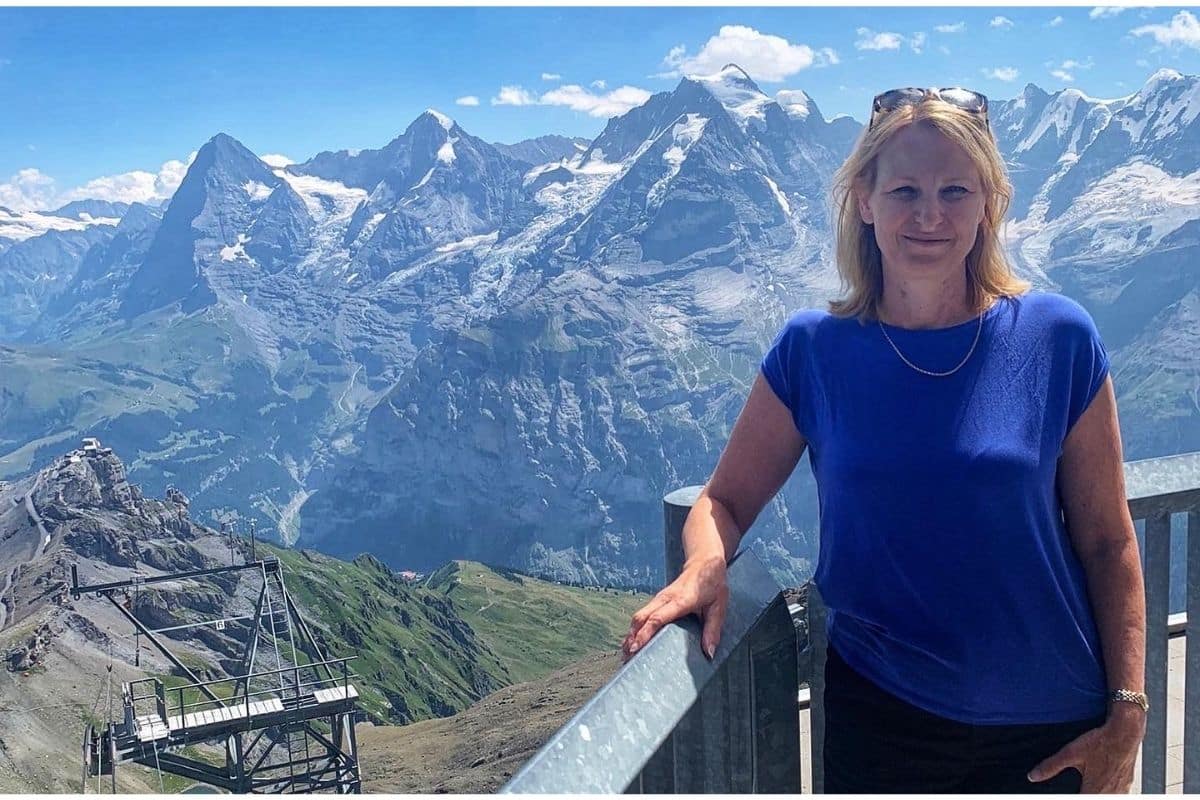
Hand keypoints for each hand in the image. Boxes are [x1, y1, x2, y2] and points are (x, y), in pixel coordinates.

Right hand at [620, 555, 728, 661]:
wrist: (705, 562)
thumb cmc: (712, 583)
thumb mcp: (718, 607)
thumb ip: (712, 630)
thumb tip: (709, 653)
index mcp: (680, 601)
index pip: (657, 618)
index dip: (645, 634)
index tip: (635, 648)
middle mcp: (665, 599)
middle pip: (641, 618)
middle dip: (632, 637)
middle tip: (627, 658)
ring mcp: (659, 598)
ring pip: (639, 616)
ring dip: (631, 634)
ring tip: (626, 655)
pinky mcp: (658, 600)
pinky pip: (642, 614)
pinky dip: (635, 628)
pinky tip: (633, 641)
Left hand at [1027, 705, 1145, 792]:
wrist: (1126, 731)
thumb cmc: (1101, 742)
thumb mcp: (1071, 753)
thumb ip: (1051, 766)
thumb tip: (1033, 776)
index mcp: (1095, 790)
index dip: (1069, 797)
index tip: (1064, 794)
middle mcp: (1110, 793)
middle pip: (1092, 799)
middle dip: (1081, 794)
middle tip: (1075, 788)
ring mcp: (1121, 790)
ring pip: (1105, 798)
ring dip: (1095, 793)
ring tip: (1086, 786)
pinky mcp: (1127, 783)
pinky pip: (1117, 794)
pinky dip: (1106, 792)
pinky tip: (1101, 787)